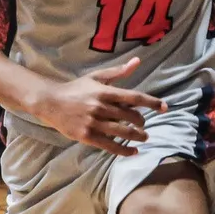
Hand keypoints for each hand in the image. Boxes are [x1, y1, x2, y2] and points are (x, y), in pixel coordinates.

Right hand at [36, 58, 165, 154]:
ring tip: (144, 138)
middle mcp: (101, 107)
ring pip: (123, 132)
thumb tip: (137, 62)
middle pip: (131, 116)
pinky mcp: (88, 136)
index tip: (164, 107)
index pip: (134, 97)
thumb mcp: (96, 77)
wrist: (50, 102)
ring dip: (137, 137)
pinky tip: (133, 152)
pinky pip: (110, 145)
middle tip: (144, 125)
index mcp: (105, 91)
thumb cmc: (75, 89)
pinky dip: (124, 150)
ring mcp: (94, 123)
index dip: (151, 102)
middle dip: (142, 122)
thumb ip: (117, 72)